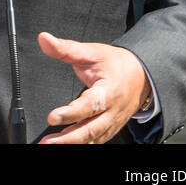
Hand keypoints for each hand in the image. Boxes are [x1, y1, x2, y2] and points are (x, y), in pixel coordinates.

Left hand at [36, 32, 151, 143]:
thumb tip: (44, 39)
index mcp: (109, 91)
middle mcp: (112, 110)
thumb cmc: (116, 64)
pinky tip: (66, 145)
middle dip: (69, 138)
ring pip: (94, 137)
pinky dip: (82, 144)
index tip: (53, 117)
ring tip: (51, 145)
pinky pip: (97, 139)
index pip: (89, 105)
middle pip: (91, 129)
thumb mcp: (92, 51)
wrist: (141, 75)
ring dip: (73, 143)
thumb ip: (66, 49)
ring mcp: (113, 122)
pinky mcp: (110, 127)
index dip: (71, 113)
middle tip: (48, 142)